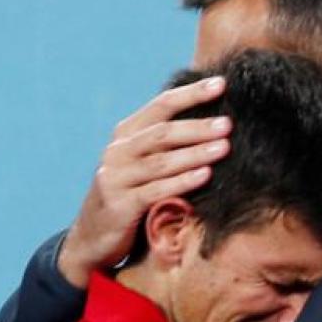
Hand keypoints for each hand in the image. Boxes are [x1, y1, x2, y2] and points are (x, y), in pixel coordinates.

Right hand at [58, 77, 231, 287]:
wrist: (93, 237)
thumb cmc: (130, 196)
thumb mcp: (143, 165)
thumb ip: (165, 146)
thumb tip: (215, 123)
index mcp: (125, 134)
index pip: (161, 106)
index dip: (191, 94)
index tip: (221, 84)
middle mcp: (118, 151)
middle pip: (162, 132)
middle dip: (198, 127)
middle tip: (228, 125)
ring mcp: (116, 177)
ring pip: (161, 160)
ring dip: (196, 153)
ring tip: (224, 147)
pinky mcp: (120, 204)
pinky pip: (156, 189)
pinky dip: (182, 181)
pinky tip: (205, 175)